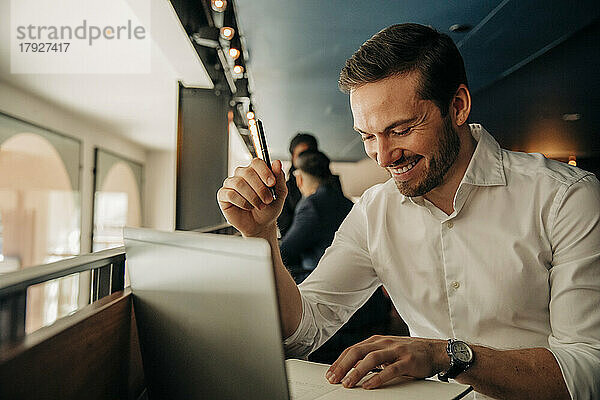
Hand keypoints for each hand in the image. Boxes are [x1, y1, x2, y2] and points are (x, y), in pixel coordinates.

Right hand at [217, 158, 286, 237]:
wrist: (260, 225)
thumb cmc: (269, 208)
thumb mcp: (280, 194)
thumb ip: (279, 178)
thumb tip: (277, 163)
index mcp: (256, 171)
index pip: (257, 162)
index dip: (264, 171)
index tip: (271, 183)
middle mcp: (242, 174)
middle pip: (247, 172)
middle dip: (260, 188)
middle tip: (268, 200)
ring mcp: (231, 184)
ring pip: (239, 183)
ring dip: (252, 197)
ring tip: (259, 205)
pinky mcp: (223, 195)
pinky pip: (230, 194)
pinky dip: (242, 202)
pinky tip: (248, 207)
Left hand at [325, 335, 448, 389]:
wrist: (434, 351)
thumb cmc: (407, 353)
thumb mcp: (386, 351)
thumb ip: (370, 357)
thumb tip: (350, 368)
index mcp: (376, 341)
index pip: (352, 349)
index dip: (339, 361)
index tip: (330, 374)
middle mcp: (384, 343)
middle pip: (358, 352)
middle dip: (343, 366)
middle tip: (333, 379)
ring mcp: (396, 350)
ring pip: (371, 359)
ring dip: (357, 371)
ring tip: (348, 383)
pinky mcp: (407, 360)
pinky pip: (390, 369)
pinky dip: (378, 377)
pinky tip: (369, 385)